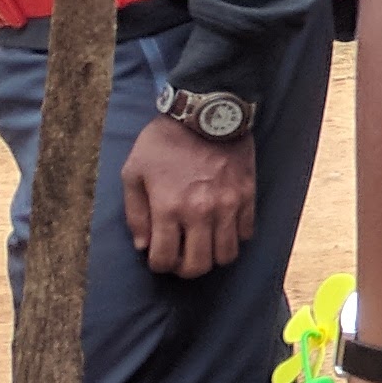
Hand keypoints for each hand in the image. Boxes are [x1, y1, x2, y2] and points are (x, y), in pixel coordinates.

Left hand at [123, 114, 259, 277]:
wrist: (206, 113)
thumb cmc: (164, 142)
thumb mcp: (133, 173)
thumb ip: (135, 213)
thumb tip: (144, 246)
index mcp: (168, 208)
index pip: (165, 259)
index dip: (159, 265)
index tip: (159, 257)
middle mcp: (200, 213)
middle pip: (199, 265)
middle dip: (186, 269)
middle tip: (181, 258)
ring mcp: (228, 206)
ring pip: (226, 255)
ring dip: (212, 257)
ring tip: (203, 246)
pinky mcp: (248, 197)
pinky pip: (246, 233)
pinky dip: (234, 238)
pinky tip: (222, 228)